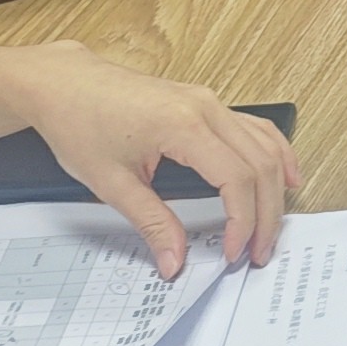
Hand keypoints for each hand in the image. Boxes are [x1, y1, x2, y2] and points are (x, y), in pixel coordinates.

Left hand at [2, 40, 302, 276]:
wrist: (63, 85)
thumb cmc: (80, 123)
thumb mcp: (111, 183)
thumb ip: (151, 223)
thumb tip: (174, 260)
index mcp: (183, 125)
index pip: (236, 179)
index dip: (241, 222)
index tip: (232, 252)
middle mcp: (205, 107)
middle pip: (260, 164)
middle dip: (264, 213)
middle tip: (256, 252)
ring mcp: (209, 101)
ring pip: (265, 145)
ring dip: (273, 188)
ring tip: (268, 226)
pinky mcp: (205, 103)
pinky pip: (254, 128)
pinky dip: (273, 154)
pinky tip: (283, 175)